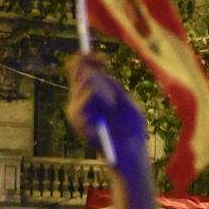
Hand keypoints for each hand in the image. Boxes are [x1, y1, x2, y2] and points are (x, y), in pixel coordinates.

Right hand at [64, 53, 150, 173]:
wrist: (130, 153)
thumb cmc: (131, 131)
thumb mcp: (127, 103)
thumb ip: (114, 88)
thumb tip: (100, 71)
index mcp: (94, 97)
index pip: (83, 72)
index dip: (89, 60)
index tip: (103, 55)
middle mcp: (81, 101)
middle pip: (77, 72)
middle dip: (91, 63)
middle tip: (105, 62)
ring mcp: (77, 110)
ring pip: (85, 81)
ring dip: (104, 88)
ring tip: (113, 104)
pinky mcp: (77, 119)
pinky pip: (86, 95)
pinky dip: (101, 97)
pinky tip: (109, 107)